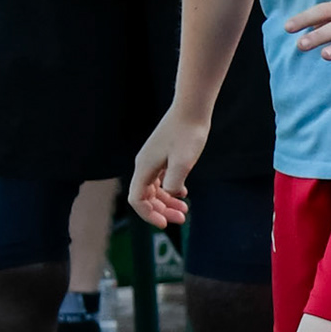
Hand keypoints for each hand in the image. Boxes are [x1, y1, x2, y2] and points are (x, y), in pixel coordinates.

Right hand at [129, 107, 211, 227]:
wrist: (193, 107)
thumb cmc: (188, 133)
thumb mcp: (183, 162)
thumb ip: (174, 183)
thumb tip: (170, 195)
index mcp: (144, 167)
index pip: (137, 200)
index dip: (148, 215)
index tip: (165, 224)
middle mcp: (145, 164)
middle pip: (146, 196)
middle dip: (161, 210)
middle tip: (182, 218)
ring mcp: (154, 158)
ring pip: (155, 188)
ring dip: (167, 201)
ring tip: (184, 209)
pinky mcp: (163, 153)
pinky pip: (162, 178)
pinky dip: (171, 189)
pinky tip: (184, 193)